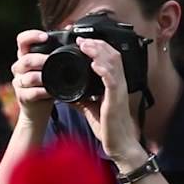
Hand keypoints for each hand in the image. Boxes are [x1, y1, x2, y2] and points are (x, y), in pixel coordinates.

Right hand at [11, 30, 54, 125]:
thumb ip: (57, 51)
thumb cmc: (47, 84)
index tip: (45, 37)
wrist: (38, 110)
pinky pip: (32, 92)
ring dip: (43, 77)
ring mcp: (19, 83)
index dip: (31, 36)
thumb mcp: (51, 66)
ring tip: (54, 78)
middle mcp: (19, 68)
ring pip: (28, 77)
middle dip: (41, 60)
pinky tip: (52, 91)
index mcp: (25, 56)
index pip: (22, 40)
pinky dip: (44, 91)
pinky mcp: (23, 96)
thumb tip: (73, 31)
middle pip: (25, 60)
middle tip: (53, 62)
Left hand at [72, 38, 147, 168]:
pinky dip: (103, 70)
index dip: (98, 47)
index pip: (109, 59)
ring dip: (98, 52)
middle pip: (113, 55)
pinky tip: (94, 64)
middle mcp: (119, 84)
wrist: (118, 144)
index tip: (82, 41)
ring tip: (86, 45)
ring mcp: (119, 91)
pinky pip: (112, 81)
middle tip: (82, 39)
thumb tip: (63, 89)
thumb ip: (80, 95)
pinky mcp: (116, 100)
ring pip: (113, 64)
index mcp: (113, 84)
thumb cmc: (107, 126)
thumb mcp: (89, 106)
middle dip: (97, 44)